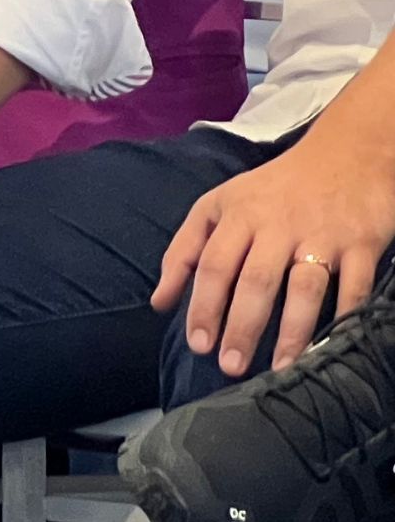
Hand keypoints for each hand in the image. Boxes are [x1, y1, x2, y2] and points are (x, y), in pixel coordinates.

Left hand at [153, 130, 394, 376]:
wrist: (349, 153)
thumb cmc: (275, 188)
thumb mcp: (220, 206)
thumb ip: (185, 251)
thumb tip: (159, 302)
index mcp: (237, 214)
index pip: (212, 265)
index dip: (203, 306)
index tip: (197, 344)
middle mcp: (277, 225)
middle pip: (254, 281)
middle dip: (240, 326)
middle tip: (230, 366)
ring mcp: (321, 235)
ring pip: (304, 287)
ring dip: (292, 331)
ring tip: (281, 369)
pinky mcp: (362, 243)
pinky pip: (354, 286)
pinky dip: (346, 316)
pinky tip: (334, 344)